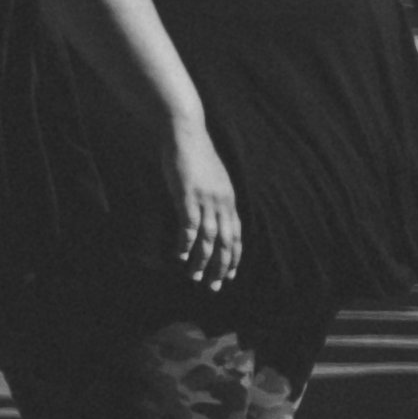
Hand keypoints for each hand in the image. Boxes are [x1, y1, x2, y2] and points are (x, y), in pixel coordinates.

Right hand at [170, 135, 244, 290]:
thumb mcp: (211, 178)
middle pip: (226, 242)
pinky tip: (181, 256)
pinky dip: (186, 243)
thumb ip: (213, 197)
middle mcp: (221, 203)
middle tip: (214, 286)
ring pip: (208, 238)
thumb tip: (209, 214)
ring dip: (202, 260)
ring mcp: (205, 199)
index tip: (228, 276)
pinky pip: (189, 225)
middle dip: (221, 267)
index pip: (236, 236)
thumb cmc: (195, 154)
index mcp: (229, 200)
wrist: (185, 132)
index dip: (233, 258)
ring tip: (195, 277)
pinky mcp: (187, 195)